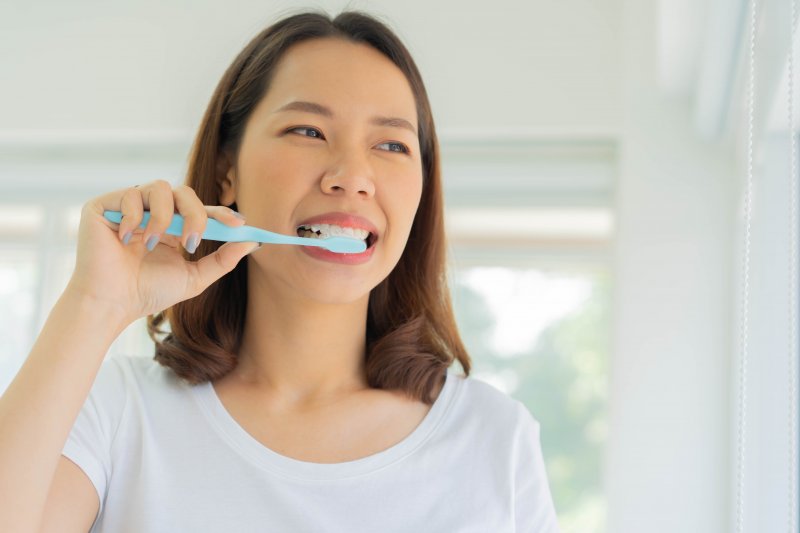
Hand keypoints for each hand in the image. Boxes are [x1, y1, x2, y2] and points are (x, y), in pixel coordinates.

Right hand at [66, 180, 257, 325]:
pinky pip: (130, 195)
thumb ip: (222, 260)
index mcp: (173, 226)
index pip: (200, 209)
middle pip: (184, 192)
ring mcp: (128, 206)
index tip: (239, 224)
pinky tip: (127, 240)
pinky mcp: (104, 205)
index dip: (220, 213)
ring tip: (154, 244)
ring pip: (160, 187)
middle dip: (195, 215)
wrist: (112, 303)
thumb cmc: (148, 292)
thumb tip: (251, 242)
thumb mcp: (194, 277)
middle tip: (193, 243)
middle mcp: (152, 212)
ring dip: (164, 217)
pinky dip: (134, 217)